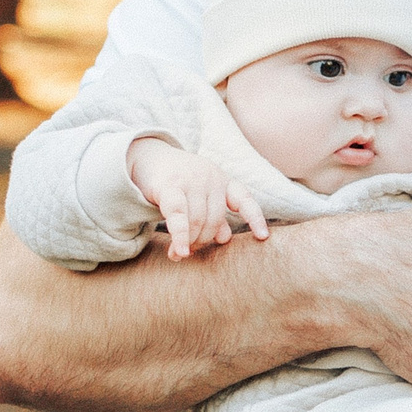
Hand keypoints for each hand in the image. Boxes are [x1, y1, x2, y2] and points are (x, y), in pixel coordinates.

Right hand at [130, 141, 268, 258]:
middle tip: (191, 252)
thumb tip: (225, 239)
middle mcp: (211, 177)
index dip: (255, 218)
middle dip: (203, 240)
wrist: (148, 157)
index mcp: (223, 180)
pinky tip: (180, 252)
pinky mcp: (169, 185)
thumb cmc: (179, 181)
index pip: (244, 199)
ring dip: (189, 242)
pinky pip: (178, 216)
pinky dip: (180, 236)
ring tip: (180, 254)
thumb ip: (213, 214)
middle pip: (215, 219)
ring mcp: (191, 179)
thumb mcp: (201, 195)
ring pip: (197, 220)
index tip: (263, 237)